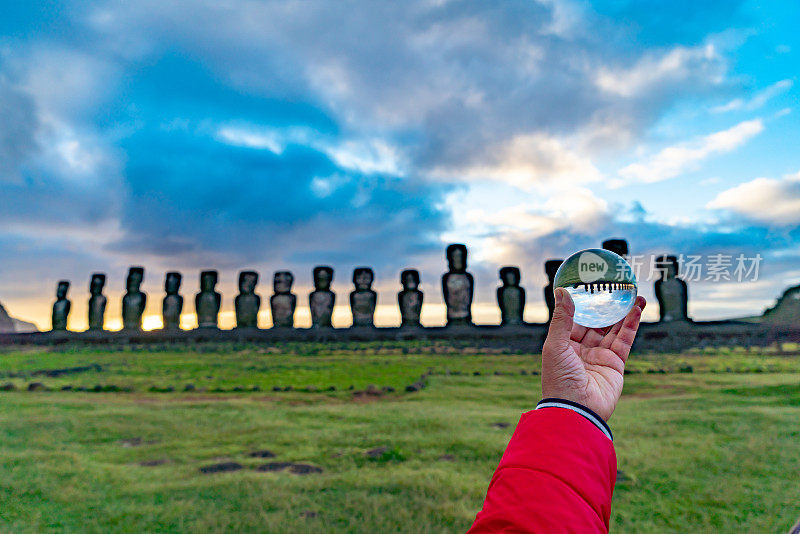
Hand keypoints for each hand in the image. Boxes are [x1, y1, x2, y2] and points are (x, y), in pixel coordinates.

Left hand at [541, 288, 645, 420]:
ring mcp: (599, 356)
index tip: (592, 286)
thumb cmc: (559, 379)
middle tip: (617, 288)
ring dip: (624, 313)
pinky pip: (624, 340)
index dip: (584, 304)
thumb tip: (561, 291)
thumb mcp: (555, 345)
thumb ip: (562, 319)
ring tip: (634, 295)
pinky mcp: (615, 364)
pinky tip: (636, 310)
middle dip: (607, 307)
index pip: (575, 320)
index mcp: (563, 345)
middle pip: (597, 323)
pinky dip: (631, 325)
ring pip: (613, 329)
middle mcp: (582, 349)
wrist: (576, 410)